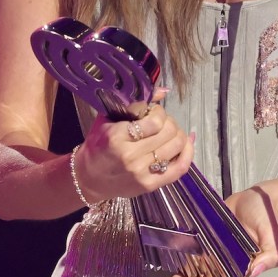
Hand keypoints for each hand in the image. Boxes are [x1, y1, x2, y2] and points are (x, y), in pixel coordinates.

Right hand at [75, 89, 193, 201]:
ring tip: (170, 133)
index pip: (155, 120)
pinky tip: (187, 143)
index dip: (159, 112)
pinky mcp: (150, 185)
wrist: (88, 178)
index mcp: (117, 137)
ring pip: (178, 146)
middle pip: (170, 132)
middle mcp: (130, 156)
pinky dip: (189, 152)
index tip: (152, 112)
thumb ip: (134, 104)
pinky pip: (180, 167)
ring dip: (178, 135)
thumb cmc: (97, 144)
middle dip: (169, 122)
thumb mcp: (108, 118)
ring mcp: (142, 173)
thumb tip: (163, 91)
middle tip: (161, 123)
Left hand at [159, 185, 277, 276]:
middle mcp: (229, 266)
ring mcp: (216, 256)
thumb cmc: (266, 216)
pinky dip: (181, 267)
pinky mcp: (207, 244)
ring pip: (197, 276)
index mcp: (245, 268)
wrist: (257, 197)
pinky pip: (193, 260)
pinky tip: (169, 267)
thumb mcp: (272, 235)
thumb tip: (255, 272)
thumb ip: (270, 255)